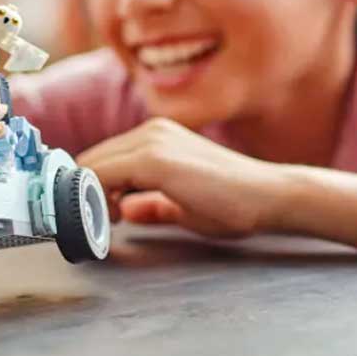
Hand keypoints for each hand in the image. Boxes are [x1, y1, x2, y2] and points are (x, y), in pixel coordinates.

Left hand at [77, 119, 290, 238]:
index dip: (91, 190)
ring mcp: (152, 141)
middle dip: (86, 194)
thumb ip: (153, 205)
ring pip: (92, 166)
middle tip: (99, 223)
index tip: (99, 217)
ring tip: (111, 222)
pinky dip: (97, 198)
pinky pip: (103, 175)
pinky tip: (114, 219)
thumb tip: (127, 212)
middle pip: (91, 160)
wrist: (269, 196)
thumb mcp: (184, 205)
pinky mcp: (155, 159)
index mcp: (157, 138)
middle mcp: (151, 131)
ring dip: (90, 197)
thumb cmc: (235, 203)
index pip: (102, 159)